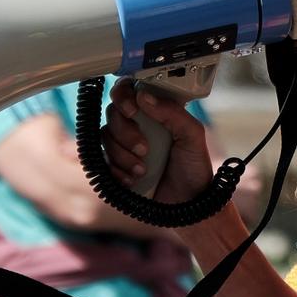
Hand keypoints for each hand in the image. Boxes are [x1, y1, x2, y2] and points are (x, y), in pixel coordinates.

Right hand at [103, 79, 215, 207]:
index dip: (123, 96)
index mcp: (155, 112)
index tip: (131, 110)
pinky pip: (103, 161)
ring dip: (122, 155)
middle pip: (112, 114)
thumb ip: (172, 112)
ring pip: (105, 137)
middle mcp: (137, 125)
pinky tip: (133, 179)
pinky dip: (117, 170)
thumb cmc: (194, 168)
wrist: (189, 206)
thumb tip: (143, 96)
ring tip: (143, 170)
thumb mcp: (192, 135)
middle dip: (125, 133)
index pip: (128, 91)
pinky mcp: (117, 166)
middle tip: (144, 149)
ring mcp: (125, 146)